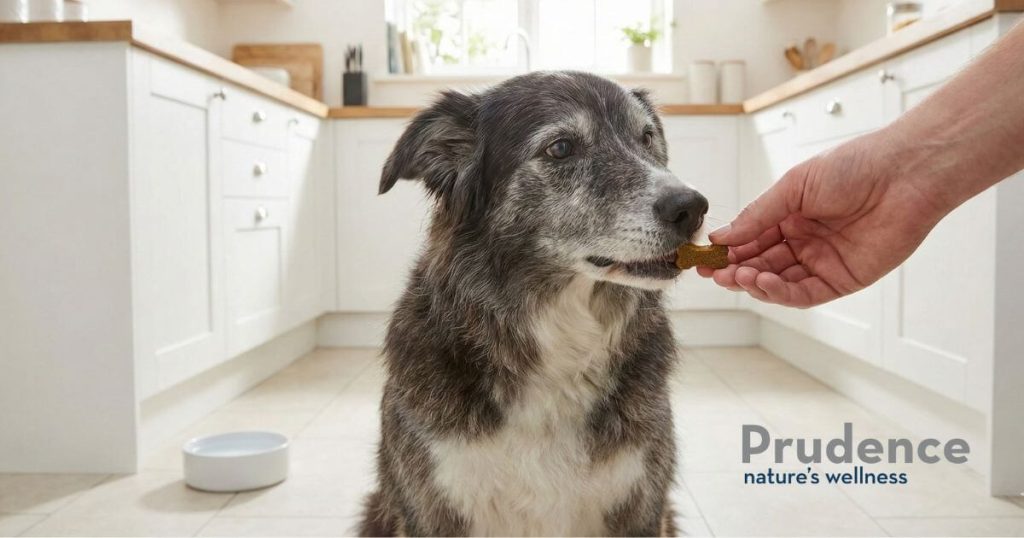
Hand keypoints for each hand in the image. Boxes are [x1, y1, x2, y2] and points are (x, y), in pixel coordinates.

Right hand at [699, 130, 947, 306]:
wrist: (903, 173)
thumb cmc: (854, 167)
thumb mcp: (794, 186)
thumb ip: (758, 215)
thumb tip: (722, 237)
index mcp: (790, 216)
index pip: (751, 240)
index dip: (727, 251)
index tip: (704, 258)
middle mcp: (804, 241)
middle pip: (761, 264)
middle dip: (735, 270)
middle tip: (713, 273)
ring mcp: (822, 262)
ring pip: (779, 282)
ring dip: (754, 283)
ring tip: (736, 277)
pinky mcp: (843, 279)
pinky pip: (805, 293)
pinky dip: (780, 292)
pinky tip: (763, 283)